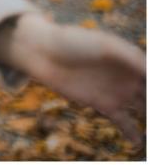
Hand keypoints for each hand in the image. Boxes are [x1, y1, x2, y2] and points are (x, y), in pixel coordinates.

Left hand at [12, 13, 145, 150]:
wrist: (45, 52)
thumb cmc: (75, 43)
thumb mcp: (106, 46)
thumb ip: (134, 59)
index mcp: (132, 58)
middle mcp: (128, 76)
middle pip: (148, 92)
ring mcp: (117, 91)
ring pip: (142, 108)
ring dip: (149, 117)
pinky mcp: (103, 104)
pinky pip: (123, 121)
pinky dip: (132, 132)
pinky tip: (137, 141)